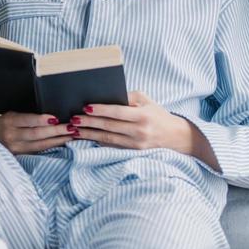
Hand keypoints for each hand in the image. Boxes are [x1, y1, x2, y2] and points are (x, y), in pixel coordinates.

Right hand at [0, 111, 75, 154]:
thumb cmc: (2, 124)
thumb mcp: (10, 115)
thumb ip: (26, 116)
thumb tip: (50, 115)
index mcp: (9, 122)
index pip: (27, 120)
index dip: (42, 120)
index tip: (55, 118)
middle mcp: (12, 136)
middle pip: (37, 134)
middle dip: (56, 131)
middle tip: (72, 127)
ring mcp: (16, 148)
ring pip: (41, 145)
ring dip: (58, 140)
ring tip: (72, 135)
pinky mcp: (21, 156)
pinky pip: (39, 151)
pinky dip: (52, 146)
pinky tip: (62, 143)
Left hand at [69, 91, 198, 153]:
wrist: (174, 136)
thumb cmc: (157, 114)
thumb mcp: (146, 100)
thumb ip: (128, 97)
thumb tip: (106, 96)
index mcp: (143, 116)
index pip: (118, 112)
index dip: (101, 110)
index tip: (86, 107)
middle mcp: (139, 131)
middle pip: (109, 126)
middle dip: (90, 122)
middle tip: (74, 118)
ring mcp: (135, 144)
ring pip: (107, 138)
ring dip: (89, 134)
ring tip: (74, 129)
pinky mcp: (132, 152)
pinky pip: (111, 145)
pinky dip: (96, 141)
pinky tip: (85, 137)